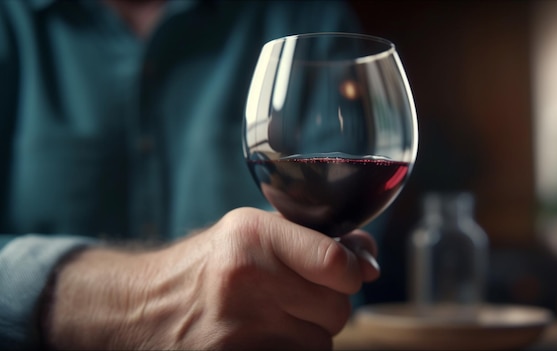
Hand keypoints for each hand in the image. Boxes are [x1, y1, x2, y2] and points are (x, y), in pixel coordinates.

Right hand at [42, 207, 379, 349]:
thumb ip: (314, 239)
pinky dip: (291, 350)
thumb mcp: (255, 232)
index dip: (351, 272)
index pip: (336, 264)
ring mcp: (239, 330)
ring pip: (322, 343)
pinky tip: (263, 338)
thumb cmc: (211, 265)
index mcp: (254, 235)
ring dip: (308, 334)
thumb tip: (369, 262)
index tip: (345, 274)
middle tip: (293, 297)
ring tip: (272, 319)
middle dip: (326, 305)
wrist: (145, 306)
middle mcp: (247, 280)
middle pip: (337, 310)